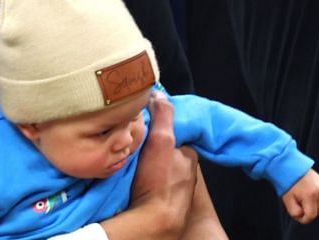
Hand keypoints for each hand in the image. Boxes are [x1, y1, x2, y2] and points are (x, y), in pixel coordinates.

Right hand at [126, 92, 198, 231]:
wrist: (155, 224)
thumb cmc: (160, 183)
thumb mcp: (162, 141)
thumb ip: (164, 115)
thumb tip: (159, 93)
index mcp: (189, 156)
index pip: (172, 136)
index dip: (157, 131)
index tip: (140, 130)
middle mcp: (186, 173)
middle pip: (165, 154)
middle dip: (151, 151)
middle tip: (131, 151)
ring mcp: (178, 191)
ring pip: (160, 172)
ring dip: (147, 170)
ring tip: (129, 169)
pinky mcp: (167, 206)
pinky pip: (155, 189)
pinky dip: (146, 186)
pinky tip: (134, 186)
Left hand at [282, 168, 318, 222]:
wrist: (291, 167)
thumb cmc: (288, 184)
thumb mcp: (288, 201)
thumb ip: (296, 213)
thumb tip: (303, 216)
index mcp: (310, 195)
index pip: (311, 216)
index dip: (304, 219)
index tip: (298, 215)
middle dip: (310, 212)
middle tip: (300, 206)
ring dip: (316, 207)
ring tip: (306, 201)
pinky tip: (310, 196)